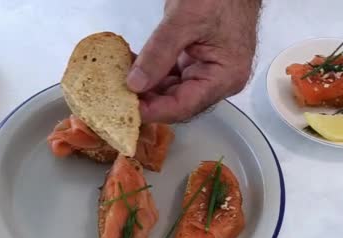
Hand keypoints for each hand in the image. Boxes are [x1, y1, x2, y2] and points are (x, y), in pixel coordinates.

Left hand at [127, 0, 260, 122]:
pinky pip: (170, 75)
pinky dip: (152, 73)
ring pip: (171, 90)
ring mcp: (207, 71)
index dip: (154, 111)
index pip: (185, 106)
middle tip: (118, 97)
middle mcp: (218, 80)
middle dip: (147, 100)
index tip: (128, 111)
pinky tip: (132, 68)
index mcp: (225, 77)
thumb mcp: (184, 21)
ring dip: (146, 87)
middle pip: (177, 102)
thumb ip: (159, 53)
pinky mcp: (196, 61)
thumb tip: (135, 83)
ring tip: (120, 82)